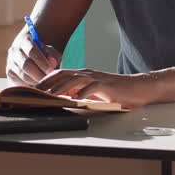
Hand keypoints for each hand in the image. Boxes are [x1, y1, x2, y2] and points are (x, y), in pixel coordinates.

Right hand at [5, 29, 60, 85]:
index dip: (42, 62)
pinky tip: (38, 88)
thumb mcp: (51, 51)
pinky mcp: (9, 74)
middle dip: (39, 74)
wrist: (30, 54)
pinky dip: (30, 87)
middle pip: (26, 65)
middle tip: (49, 81)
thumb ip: (53, 56)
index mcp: (25, 40)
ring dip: (35, 82)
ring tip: (46, 86)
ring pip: (22, 75)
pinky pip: (19, 83)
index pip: (32, 51)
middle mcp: (14, 50)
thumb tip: (52, 64)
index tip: (51, 71)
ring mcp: (10, 62)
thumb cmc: (44, 53)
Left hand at [35, 69, 158, 109]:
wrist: (139, 88)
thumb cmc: (118, 93)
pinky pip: (92, 87)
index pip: (61, 74)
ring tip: (49, 95)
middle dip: (48, 82)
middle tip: (35, 92)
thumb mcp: (96, 93)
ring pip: (74, 79)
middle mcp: (88, 74)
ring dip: (60, 87)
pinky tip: (74, 99)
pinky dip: (82, 93)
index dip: (46, 80)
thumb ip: (82, 94)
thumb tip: (66, 100)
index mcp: (84, 75)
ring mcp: (97, 78)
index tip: (34, 88)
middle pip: (63, 74)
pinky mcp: (107, 84)